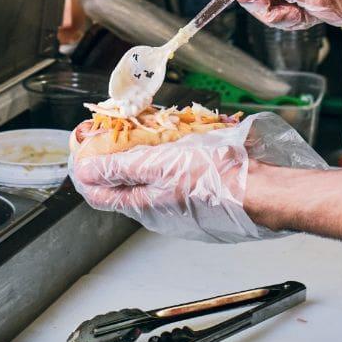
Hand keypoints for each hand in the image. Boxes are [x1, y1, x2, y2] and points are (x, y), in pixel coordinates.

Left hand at [70, 114, 326, 243]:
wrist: (259, 190)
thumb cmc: (213, 178)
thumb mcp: (158, 165)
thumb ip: (120, 168)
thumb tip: (86, 173)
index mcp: (144, 204)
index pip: (101, 195)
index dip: (86, 172)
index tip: (81, 149)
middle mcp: (158, 209)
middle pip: (125, 186)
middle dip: (114, 160)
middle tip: (111, 132)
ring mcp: (179, 204)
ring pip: (150, 180)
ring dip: (142, 158)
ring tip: (142, 133)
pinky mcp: (199, 196)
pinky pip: (173, 177)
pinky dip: (167, 160)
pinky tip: (175, 145)